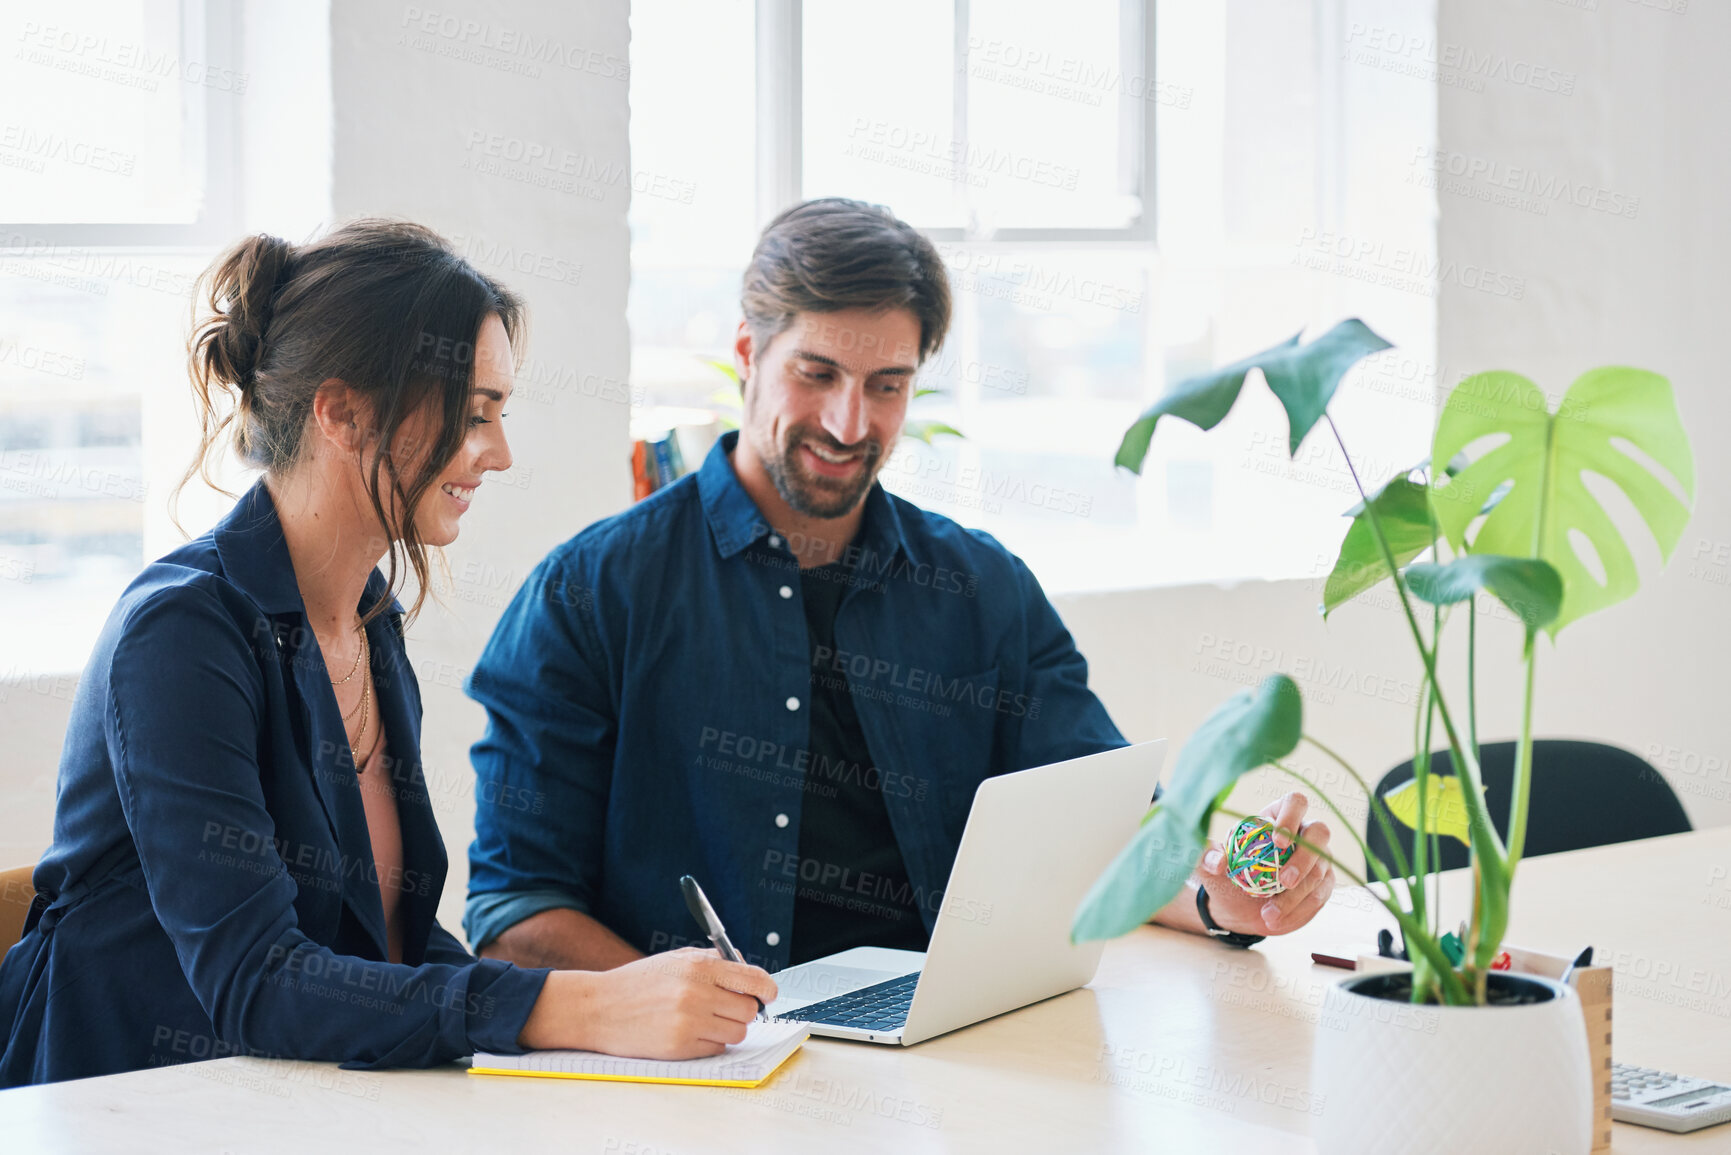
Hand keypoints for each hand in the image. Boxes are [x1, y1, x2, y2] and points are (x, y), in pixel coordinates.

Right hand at [519, 947, 778, 1058]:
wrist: (598, 1007)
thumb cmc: (637, 983)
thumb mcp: (675, 959)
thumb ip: (713, 960)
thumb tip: (747, 967)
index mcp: (698, 966)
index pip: (753, 978)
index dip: (767, 989)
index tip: (769, 994)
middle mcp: (696, 993)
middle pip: (749, 1010)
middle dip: (744, 1010)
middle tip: (728, 1008)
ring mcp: (688, 1022)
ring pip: (736, 1033)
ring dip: (728, 1029)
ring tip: (707, 1021)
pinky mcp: (680, 1047)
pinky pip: (716, 1049)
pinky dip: (710, 1043)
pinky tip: (691, 1032)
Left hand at [1196, 792, 1335, 936]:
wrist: (1238, 909)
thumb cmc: (1226, 877)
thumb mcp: (1209, 867)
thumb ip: (1207, 859)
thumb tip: (1218, 862)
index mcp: (1277, 816)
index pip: (1295, 802)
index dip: (1291, 817)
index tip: (1278, 842)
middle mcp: (1304, 833)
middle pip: (1319, 833)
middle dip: (1304, 858)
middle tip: (1283, 881)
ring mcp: (1318, 858)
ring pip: (1319, 870)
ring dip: (1295, 895)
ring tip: (1268, 914)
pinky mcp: (1322, 884)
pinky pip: (1319, 895)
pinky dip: (1298, 910)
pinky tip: (1277, 919)